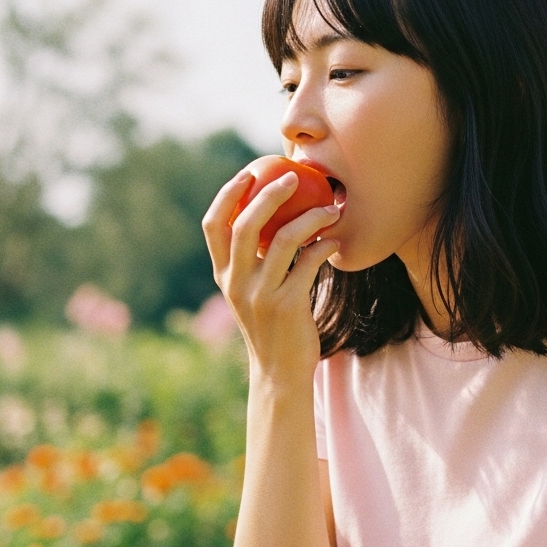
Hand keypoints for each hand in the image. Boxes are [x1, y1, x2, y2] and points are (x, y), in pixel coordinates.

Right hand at [202, 168, 339, 375]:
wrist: (279, 373)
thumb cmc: (271, 325)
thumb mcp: (250, 293)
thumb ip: (253, 261)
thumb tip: (272, 216)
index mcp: (223, 275)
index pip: (213, 225)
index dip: (228, 194)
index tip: (249, 173)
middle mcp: (236, 283)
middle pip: (246, 224)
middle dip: (269, 194)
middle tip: (294, 178)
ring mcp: (260, 295)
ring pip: (284, 240)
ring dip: (311, 217)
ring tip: (330, 209)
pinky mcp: (288, 306)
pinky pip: (309, 263)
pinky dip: (324, 246)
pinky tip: (334, 241)